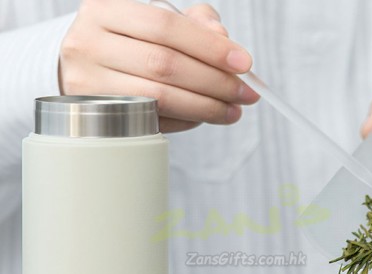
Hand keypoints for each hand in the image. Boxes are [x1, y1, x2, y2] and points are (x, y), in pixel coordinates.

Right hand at [59, 0, 258, 132]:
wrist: (83, 68)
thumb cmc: (128, 43)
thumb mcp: (155, 21)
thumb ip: (193, 24)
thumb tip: (225, 41)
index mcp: (105, 10)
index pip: (166, 27)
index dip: (209, 47)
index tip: (244, 63)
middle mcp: (90, 45)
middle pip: (165, 66)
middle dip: (214, 82)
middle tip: (245, 93)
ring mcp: (90, 85)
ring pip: (159, 99)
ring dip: (205, 107)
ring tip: (233, 110)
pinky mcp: (100, 118)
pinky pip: (153, 122)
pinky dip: (186, 121)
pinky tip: (204, 117)